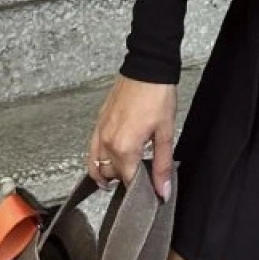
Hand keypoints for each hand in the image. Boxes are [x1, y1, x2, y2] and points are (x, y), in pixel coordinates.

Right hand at [86, 74, 176, 201]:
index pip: (128, 181)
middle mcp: (107, 142)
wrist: (147, 68)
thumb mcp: (166, 133)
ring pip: (96, 164)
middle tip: (141, 179)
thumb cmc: (158, 96)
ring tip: (122, 176)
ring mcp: (100, 131)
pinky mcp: (99, 122)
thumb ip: (162, 166)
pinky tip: (109, 160)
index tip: (150, 190)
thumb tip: (162, 191)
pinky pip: (92, 149)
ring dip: (108, 173)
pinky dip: (97, 159)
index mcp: (124, 147)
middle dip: (125, 180)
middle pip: (111, 174)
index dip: (140, 189)